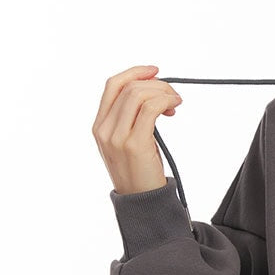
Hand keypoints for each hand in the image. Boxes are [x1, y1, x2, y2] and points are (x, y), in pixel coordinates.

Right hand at [93, 64, 182, 195]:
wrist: (142, 202)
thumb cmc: (140, 172)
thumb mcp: (127, 142)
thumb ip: (131, 118)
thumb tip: (152, 92)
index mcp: (99, 126)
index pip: (112, 85)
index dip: (135, 72)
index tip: (155, 71)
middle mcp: (104, 129)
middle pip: (129, 87)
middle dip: (156, 84)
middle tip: (173, 95)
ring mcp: (117, 137)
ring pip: (139, 94)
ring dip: (163, 92)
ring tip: (176, 102)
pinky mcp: (135, 144)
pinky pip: (150, 109)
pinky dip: (165, 101)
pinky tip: (174, 107)